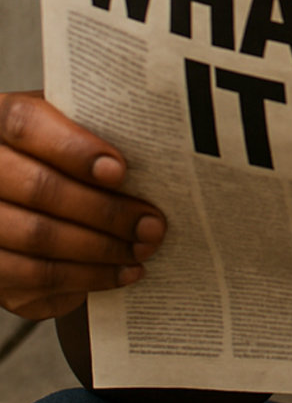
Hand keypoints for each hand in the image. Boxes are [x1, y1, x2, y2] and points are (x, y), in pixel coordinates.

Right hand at [0, 91, 165, 319]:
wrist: (21, 193)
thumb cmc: (58, 152)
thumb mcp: (68, 126)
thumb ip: (96, 130)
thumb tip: (160, 148)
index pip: (26, 124)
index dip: (74, 148)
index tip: (120, 170)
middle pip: (39, 188)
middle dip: (105, 210)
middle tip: (153, 223)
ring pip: (37, 238)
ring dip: (101, 249)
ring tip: (144, 247)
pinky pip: (32, 278)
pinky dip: (85, 278)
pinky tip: (122, 273)